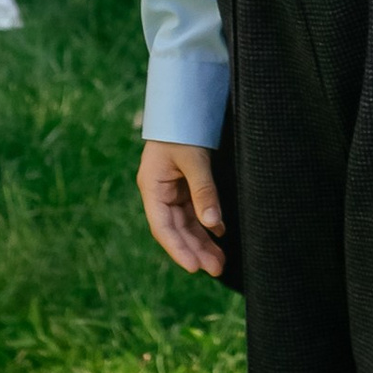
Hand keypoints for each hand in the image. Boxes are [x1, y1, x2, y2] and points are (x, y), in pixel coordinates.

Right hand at [139, 140, 226, 278]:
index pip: (163, 226)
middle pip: (176, 229)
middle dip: (195, 250)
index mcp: (152, 187)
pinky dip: (208, 223)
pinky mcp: (185, 185)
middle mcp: (160, 192)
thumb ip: (204, 191)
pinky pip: (195, 210)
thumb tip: (213, 224)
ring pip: (187, 223)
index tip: (194, 267)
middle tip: (216, 269)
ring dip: (203, 241)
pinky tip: (220, 234)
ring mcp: (173, 190)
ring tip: (220, 262)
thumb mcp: (194, 160)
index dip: (178, 249)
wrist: (184, 103)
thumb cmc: (182, 129)